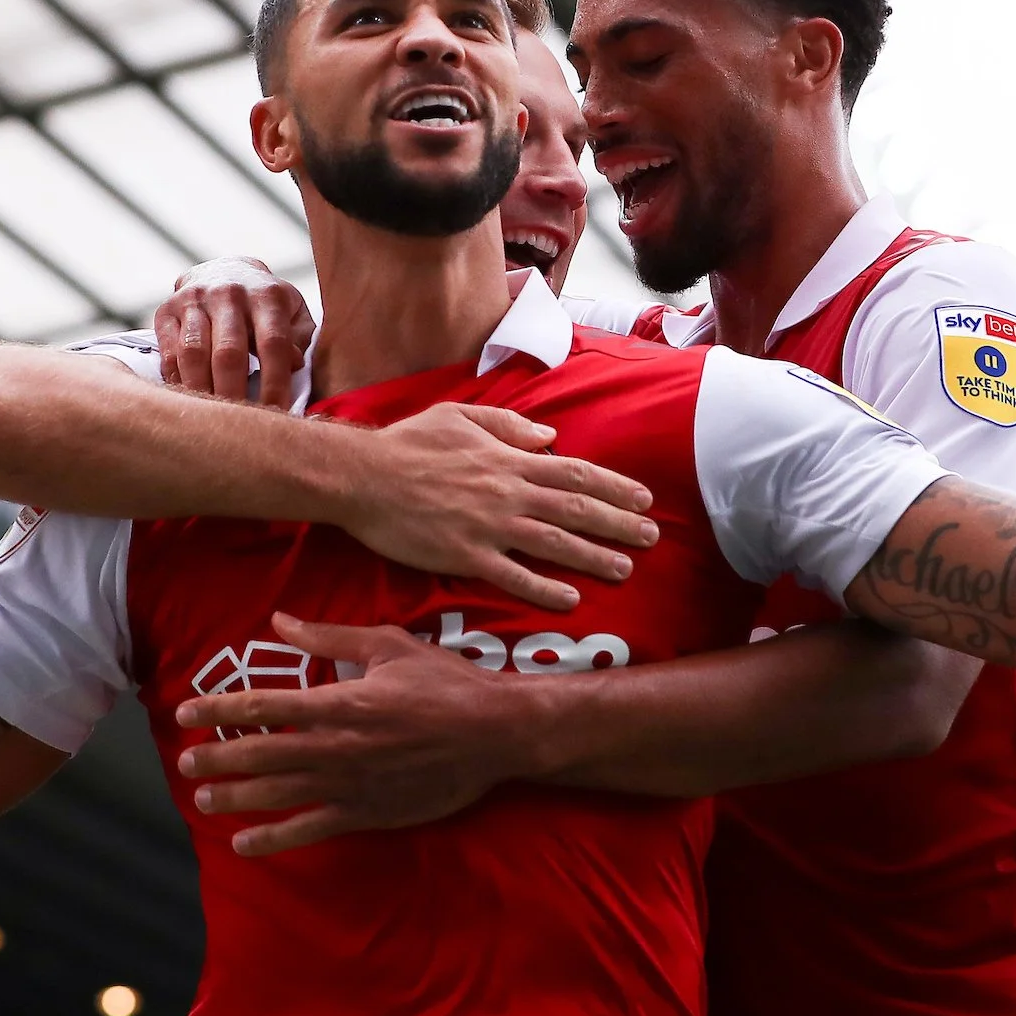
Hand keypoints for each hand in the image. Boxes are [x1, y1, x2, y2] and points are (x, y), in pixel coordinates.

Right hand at [156, 257, 315, 405]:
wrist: (225, 271)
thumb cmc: (267, 305)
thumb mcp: (293, 313)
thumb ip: (301, 339)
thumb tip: (296, 366)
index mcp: (267, 295)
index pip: (273, 344)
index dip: (275, 383)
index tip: (276, 415)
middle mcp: (229, 293)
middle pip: (229, 353)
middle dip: (235, 396)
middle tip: (240, 429)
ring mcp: (194, 299)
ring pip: (194, 354)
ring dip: (202, 392)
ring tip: (211, 421)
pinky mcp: (167, 309)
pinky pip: (169, 352)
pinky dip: (177, 381)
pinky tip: (188, 401)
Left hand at [174, 614, 538, 855]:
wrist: (495, 734)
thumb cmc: (446, 683)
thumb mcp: (390, 645)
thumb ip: (331, 635)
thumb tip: (280, 621)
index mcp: (340, 701)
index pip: (264, 704)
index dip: (220, 709)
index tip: (187, 712)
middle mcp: (337, 746)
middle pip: (262, 753)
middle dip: (218, 759)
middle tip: (186, 763)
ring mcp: (350, 783)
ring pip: (279, 793)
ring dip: (236, 798)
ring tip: (202, 800)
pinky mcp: (367, 812)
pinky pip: (311, 828)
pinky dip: (274, 838)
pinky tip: (245, 844)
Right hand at [335, 402, 657, 610]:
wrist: (363, 476)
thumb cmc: (406, 443)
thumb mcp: (459, 415)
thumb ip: (508, 425)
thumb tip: (551, 436)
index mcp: (508, 459)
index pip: (574, 471)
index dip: (614, 486)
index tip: (643, 498)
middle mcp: (507, 492)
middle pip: (575, 508)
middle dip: (618, 524)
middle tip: (652, 537)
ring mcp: (488, 526)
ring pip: (554, 542)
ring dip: (593, 557)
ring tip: (625, 570)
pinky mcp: (465, 555)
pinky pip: (513, 576)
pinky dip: (545, 588)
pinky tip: (570, 600)